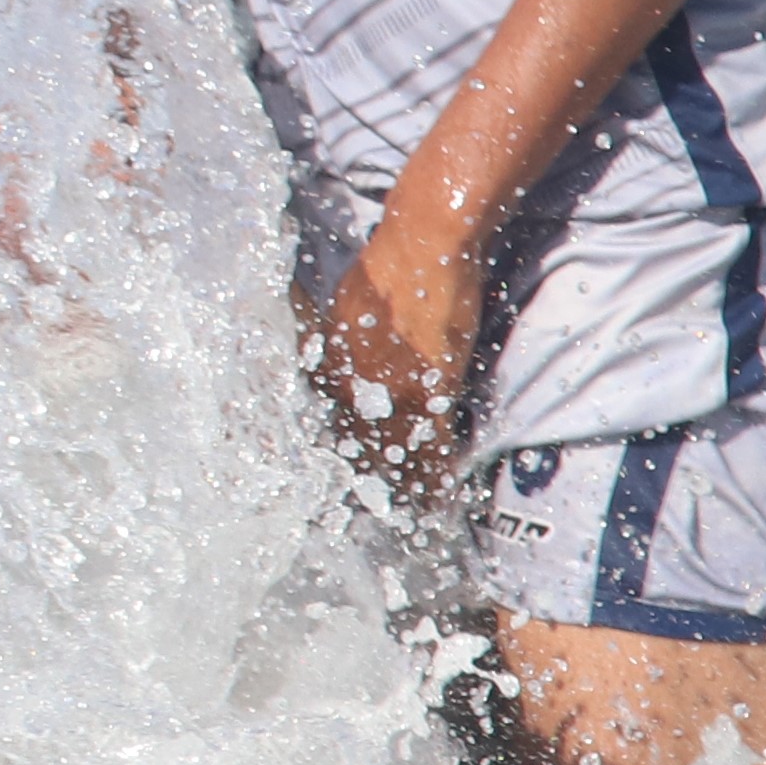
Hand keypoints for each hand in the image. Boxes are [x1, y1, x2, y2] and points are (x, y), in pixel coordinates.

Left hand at [315, 210, 483, 503]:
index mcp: (330, 362)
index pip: (328, 417)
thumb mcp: (341, 302)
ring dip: (401, 485)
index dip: (339, 446)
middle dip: (365, 478)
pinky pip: (432, 446)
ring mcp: (393, 391)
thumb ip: (335, 332)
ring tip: (408, 516)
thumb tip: (327, 340)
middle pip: (356, 444)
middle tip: (373, 508)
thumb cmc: (384, 264)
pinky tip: (438, 497)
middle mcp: (354, 383)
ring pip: (392, 452)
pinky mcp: (433, 392)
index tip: (343, 467)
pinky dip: (435, 473)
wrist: (424, 248)